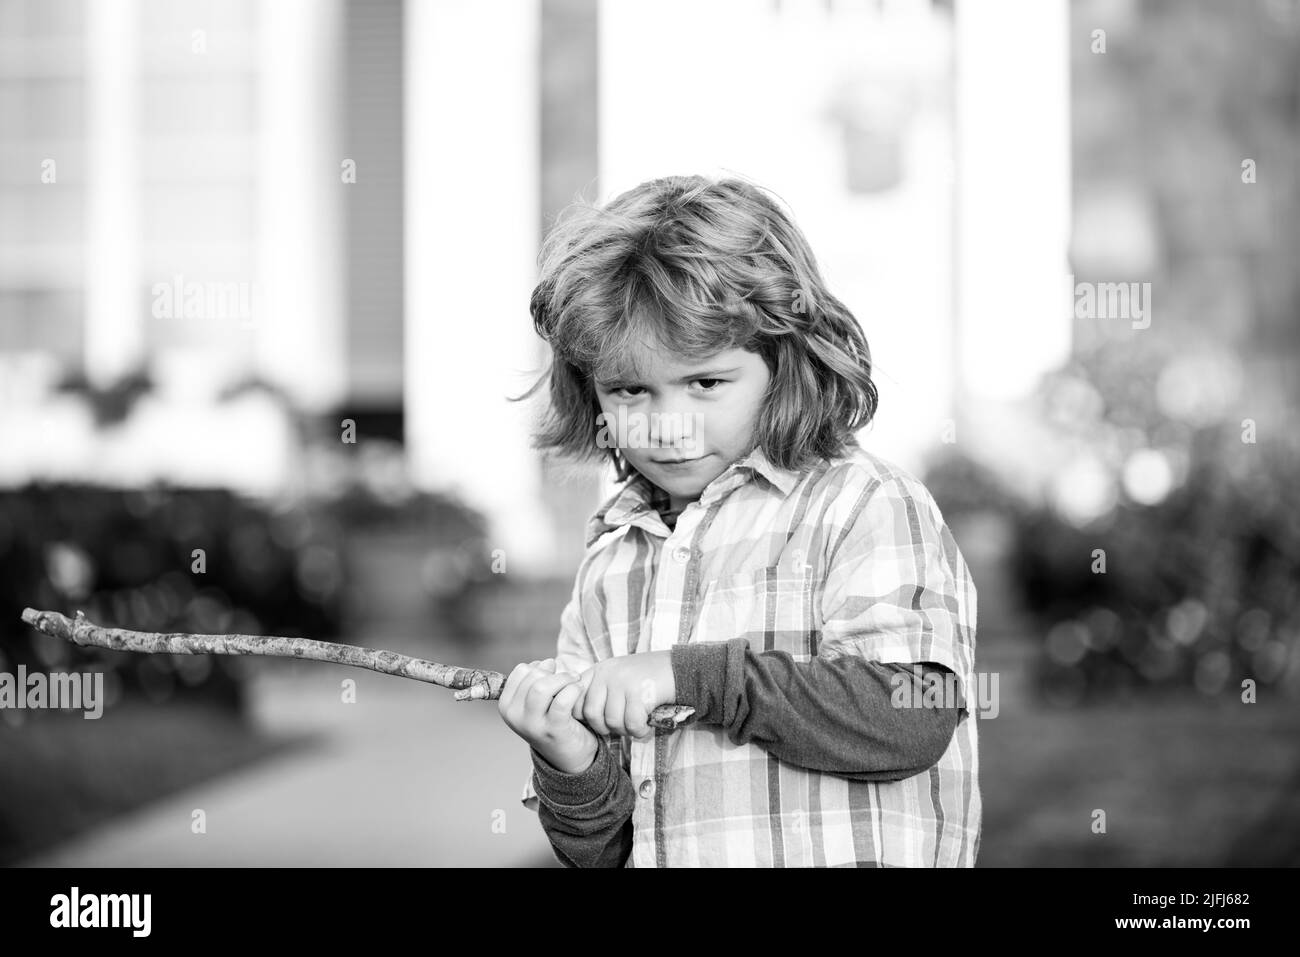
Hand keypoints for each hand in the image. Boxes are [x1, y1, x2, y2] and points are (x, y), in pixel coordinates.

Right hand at [498, 658, 598, 774]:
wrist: (568, 755)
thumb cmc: (553, 721)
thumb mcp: (536, 702)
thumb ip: (536, 681)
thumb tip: (547, 662)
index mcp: (506, 706)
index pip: (521, 671)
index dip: (540, 666)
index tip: (553, 673)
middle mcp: (514, 717)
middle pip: (533, 677)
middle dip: (554, 672)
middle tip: (569, 676)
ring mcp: (532, 725)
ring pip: (542, 687)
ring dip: (563, 678)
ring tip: (575, 680)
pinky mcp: (553, 729)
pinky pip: (562, 700)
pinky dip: (574, 689)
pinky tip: (580, 689)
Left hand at [570, 651, 675, 740]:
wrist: (680, 668)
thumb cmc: (648, 678)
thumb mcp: (618, 676)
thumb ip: (600, 691)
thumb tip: (581, 717)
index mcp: (599, 671)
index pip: (576, 701)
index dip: (586, 718)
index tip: (603, 721)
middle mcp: (607, 674)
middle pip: (592, 715)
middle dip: (607, 728)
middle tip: (622, 727)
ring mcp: (623, 682)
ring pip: (613, 722)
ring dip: (626, 731)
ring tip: (636, 726)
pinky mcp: (640, 692)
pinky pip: (632, 724)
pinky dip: (640, 731)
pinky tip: (646, 726)